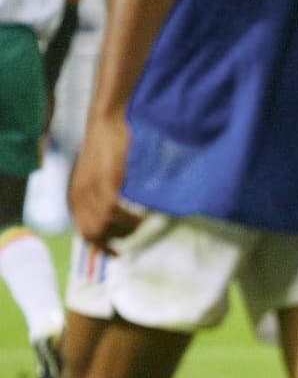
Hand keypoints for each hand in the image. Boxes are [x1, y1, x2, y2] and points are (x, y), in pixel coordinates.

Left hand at [69, 113, 142, 252]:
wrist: (104, 123)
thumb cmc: (104, 147)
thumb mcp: (95, 176)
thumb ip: (98, 194)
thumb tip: (111, 215)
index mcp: (75, 196)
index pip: (84, 231)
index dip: (101, 246)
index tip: (118, 254)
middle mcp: (79, 196)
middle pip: (93, 232)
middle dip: (116, 238)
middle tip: (135, 231)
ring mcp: (91, 190)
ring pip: (105, 224)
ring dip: (126, 228)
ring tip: (141, 221)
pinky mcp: (105, 183)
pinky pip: (114, 210)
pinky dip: (129, 217)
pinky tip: (141, 215)